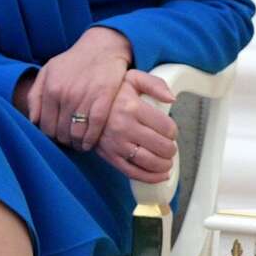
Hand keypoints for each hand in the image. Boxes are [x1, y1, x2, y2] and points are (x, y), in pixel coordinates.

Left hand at [26, 26, 132, 151]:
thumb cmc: (74, 61)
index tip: (58, 137)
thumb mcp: (47, 71)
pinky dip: (91, 140)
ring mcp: (85, 98)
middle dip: (65, 141)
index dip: (51, 136)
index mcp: (50, 89)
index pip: (45, 126)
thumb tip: (32, 121)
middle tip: (70, 141)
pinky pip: (95, 128)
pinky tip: (90, 142)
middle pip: (61, 133)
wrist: (103, 47)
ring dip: (77, 143)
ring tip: (80, 143)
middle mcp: (65, 95)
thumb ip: (35, 95)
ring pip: (77, 133)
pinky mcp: (103, 99)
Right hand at [93, 68, 179, 182]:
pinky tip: (160, 175)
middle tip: (171, 148)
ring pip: (148, 161)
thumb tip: (172, 98)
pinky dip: (149, 177)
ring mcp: (115, 144)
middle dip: (170, 150)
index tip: (172, 132)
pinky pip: (132, 172)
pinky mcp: (109, 156)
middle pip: (160, 146)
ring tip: (167, 162)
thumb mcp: (133, 78)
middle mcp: (124, 127)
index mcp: (132, 107)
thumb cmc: (111, 92)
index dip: (173, 132)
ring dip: (163, 165)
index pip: (166, 126)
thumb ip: (155, 84)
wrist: (82, 105)